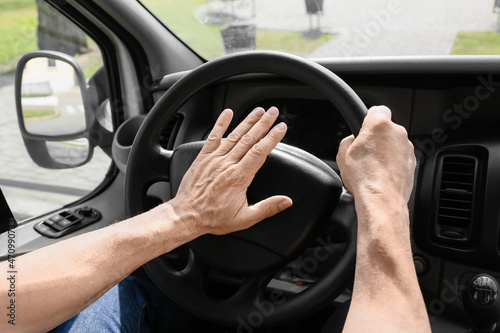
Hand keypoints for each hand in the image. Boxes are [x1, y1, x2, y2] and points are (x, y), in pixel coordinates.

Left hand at [168, 107, 292, 235]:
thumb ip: (267, 208)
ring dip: (247, 121)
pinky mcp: (203, 158)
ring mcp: (214, 159)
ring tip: (259, 111)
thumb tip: (286, 201)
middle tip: (273, 112)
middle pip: (249, 139)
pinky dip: (220, 124)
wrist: (187, 216)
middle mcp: (226, 164)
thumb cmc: (214, 218)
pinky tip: (228, 113)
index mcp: (238, 177)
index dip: (272, 138)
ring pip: (234, 135)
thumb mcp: (245, 218)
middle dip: (263, 124)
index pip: (259, 152)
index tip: (281, 128)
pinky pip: (213, 137)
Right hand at [336, 106, 415, 203]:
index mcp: (379, 125)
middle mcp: (397, 133)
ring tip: (372, 167)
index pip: (377, 110)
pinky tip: (381, 174)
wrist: (381, 200)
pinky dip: (392, 163)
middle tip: (364, 152)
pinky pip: (400, 158)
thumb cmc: (364, 178)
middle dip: (376, 138)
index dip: (368, 118)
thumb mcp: (342, 154)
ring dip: (385, 151)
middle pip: (386, 128)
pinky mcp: (412, 163)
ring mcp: (407, 149)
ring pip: (394, 144)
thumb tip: (352, 141)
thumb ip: (348, 140)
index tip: (363, 127)